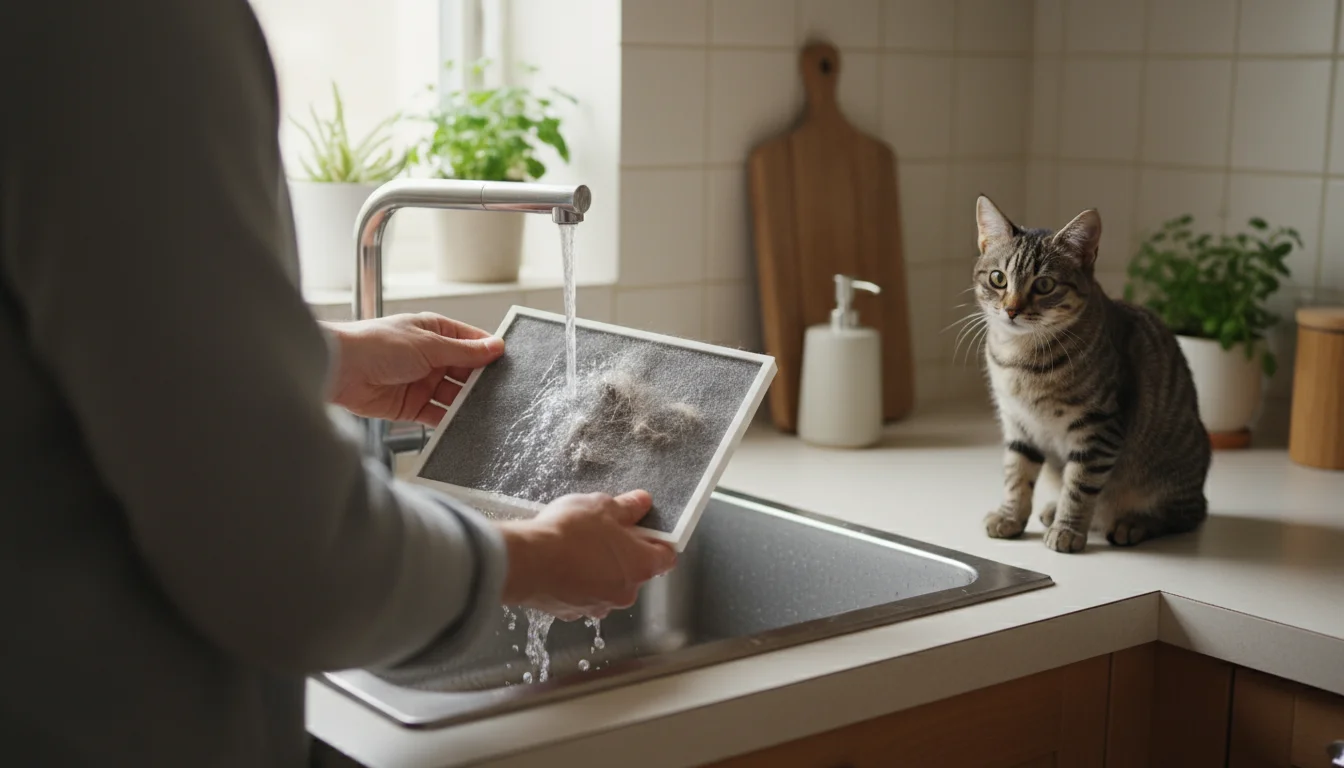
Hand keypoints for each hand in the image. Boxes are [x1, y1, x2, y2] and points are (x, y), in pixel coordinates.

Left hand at [323, 313, 503, 426]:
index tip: (509, 365)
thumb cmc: (376, 344)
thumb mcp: (429, 344)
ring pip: (453, 395)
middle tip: (501, 393)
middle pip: (465, 371)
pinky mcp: (411, 406)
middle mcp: (430, 357)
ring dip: (466, 403)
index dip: (489, 353)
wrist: (340, 369)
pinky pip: (437, 415)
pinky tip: (462, 424)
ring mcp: (421, 381)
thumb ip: (464, 351)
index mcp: (434, 332)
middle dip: (480, 382)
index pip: (471, 342)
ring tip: (485, 412)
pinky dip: (449, 420)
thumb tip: (496, 346)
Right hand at [497, 490, 678, 620]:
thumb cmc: (568, 534)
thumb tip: (641, 503)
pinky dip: (576, 581)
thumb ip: (627, 507)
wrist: (526, 562)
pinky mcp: (571, 612)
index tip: (645, 529)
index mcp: (641, 566)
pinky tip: (560, 562)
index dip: (657, 541)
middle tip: (603, 531)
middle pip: (634, 571)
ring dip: (598, 568)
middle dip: (622, 552)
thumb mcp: (602, 506)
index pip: (666, 556)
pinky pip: (582, 594)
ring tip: (576, 546)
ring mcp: (598, 606)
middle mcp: (625, 593)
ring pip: (607, 584)